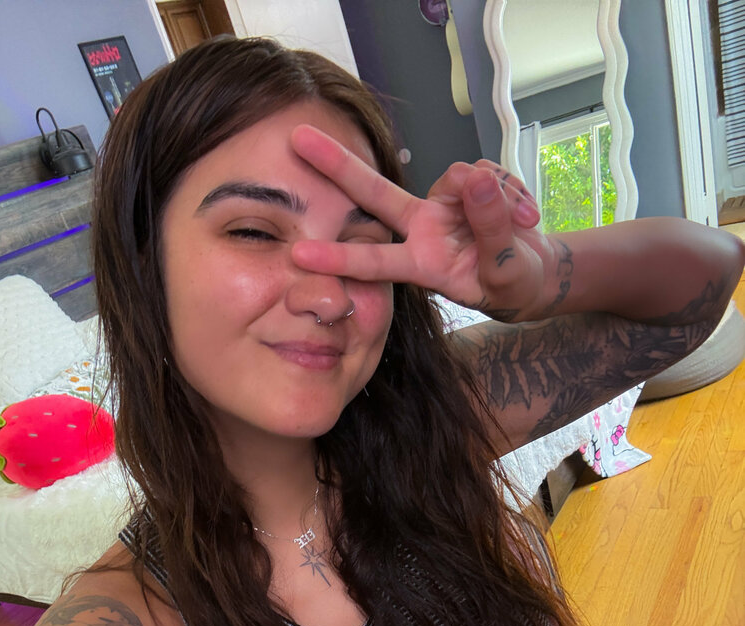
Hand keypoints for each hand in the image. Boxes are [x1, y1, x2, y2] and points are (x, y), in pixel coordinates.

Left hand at [290, 124, 559, 320]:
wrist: (532, 273)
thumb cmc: (509, 283)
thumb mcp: (503, 271)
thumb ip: (490, 229)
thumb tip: (477, 181)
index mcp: (421, 264)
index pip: (374, 261)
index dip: (339, 257)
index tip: (299, 254)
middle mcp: (422, 229)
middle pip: (374, 192)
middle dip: (338, 164)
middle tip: (296, 138)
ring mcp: (443, 204)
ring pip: (459, 176)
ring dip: (498, 198)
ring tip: (524, 223)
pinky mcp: (468, 185)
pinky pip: (487, 172)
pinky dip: (512, 191)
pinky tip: (527, 214)